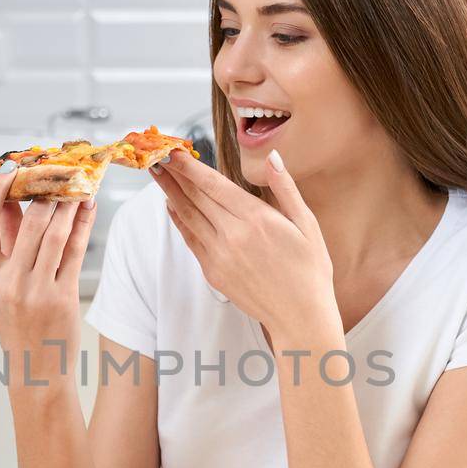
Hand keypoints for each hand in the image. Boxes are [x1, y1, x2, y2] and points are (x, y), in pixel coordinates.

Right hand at [0, 167, 96, 374]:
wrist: (36, 370)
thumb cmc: (18, 325)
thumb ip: (4, 244)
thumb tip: (11, 201)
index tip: (9, 170)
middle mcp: (8, 282)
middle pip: (28, 221)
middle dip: (44, 191)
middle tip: (55, 171)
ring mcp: (36, 291)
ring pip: (55, 233)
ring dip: (68, 203)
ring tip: (76, 185)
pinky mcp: (63, 297)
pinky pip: (76, 251)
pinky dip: (83, 224)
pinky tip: (87, 208)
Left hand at [153, 149, 337, 341]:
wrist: (300, 317)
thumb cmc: (310, 270)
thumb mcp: (307, 224)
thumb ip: (286, 188)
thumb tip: (272, 157)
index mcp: (257, 219)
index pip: (214, 185)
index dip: (190, 166)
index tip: (173, 150)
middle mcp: (233, 236)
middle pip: (196, 198)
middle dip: (174, 174)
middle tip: (156, 155)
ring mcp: (219, 256)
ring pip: (188, 217)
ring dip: (170, 193)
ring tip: (157, 174)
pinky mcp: (213, 273)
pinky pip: (190, 240)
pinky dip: (178, 220)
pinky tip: (171, 205)